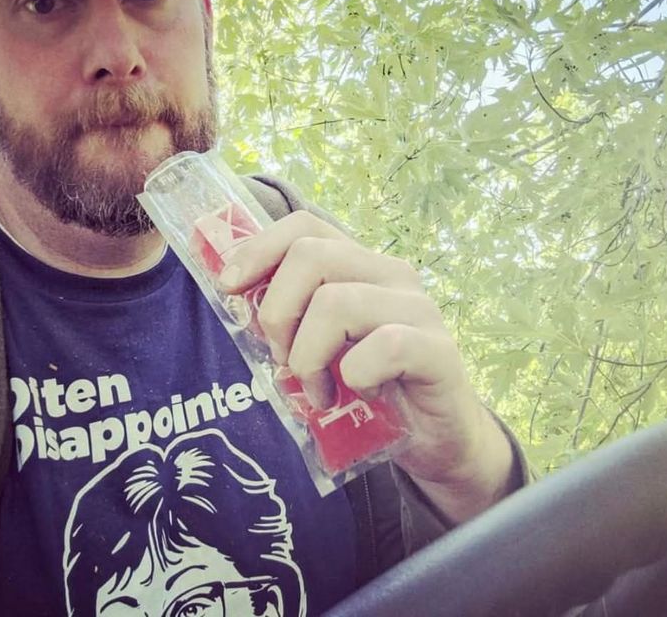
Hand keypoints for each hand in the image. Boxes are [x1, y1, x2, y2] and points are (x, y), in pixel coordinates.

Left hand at [218, 210, 516, 522]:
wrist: (436, 439)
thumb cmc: (370, 387)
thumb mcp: (322, 345)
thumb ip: (290, 316)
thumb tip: (230, 291)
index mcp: (360, 265)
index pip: (305, 227)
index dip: (259, 249)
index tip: (228, 287)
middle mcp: (391, 274)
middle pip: (311, 256)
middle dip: (278, 312)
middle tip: (283, 360)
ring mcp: (418, 308)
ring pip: (336, 303)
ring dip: (310, 358)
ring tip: (319, 392)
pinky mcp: (438, 350)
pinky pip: (384, 347)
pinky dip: (356, 376)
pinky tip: (360, 395)